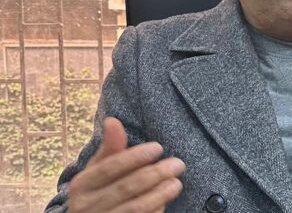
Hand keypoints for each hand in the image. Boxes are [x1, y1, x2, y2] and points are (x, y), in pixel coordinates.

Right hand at [68, 117, 185, 212]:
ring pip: (135, 208)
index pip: (110, 167)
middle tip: (178, 164)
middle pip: (126, 187)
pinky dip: (155, 211)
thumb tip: (112, 120)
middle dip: (155, 174)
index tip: (158, 147)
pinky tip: (166, 202)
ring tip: (176, 183)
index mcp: (81, 184)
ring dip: (160, 194)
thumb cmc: (98, 190)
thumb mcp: (98, 169)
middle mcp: (86, 205)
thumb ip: (110, 148)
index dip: (135, 157)